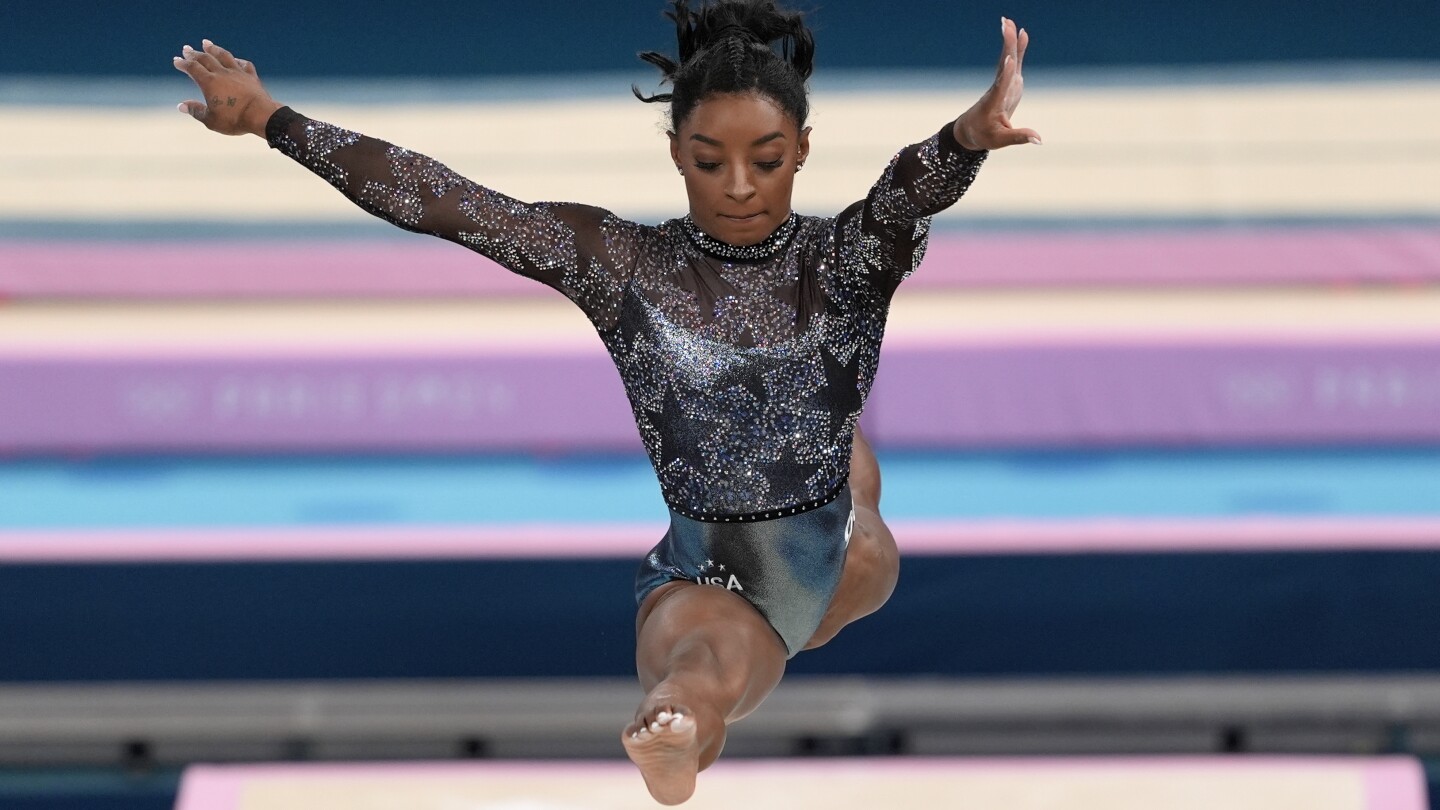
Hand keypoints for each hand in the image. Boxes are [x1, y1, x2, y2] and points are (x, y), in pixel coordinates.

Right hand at [172, 39, 281, 136]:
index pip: (193, 68)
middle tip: (186, 49)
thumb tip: (181, 106)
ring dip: (214, 49)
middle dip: (194, 53)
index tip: (177, 61)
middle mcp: (222, 73)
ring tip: (206, 43)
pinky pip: (244, 64)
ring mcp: (238, 73)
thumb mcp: (211, 120)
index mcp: (209, 83)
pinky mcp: (252, 77)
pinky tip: (234, 60)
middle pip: (206, 59)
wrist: (261, 116)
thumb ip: (196, 111)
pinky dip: (237, 60)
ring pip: (224, 56)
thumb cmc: (235, 120)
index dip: (183, 63)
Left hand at [953, 17, 1040, 150]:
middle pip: (1004, 65)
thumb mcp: (1000, 140)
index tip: (1010, 59)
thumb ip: (1019, 137)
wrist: (971, 130)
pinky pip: (1014, 62)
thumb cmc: (984, 136)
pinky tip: (1022, 33)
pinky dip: (1018, 48)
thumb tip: (1039, 139)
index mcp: (995, 102)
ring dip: (1009, 41)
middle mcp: (998, 88)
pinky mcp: (1009, 82)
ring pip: (1007, 59)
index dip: (1006, 73)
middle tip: (1006, 26)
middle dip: (1006, 47)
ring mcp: (1004, 83)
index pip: (1001, 86)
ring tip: (1009, 22)